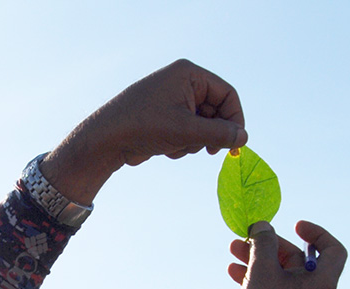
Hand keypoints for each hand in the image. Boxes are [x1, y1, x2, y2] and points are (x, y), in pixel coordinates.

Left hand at [41, 59, 245, 204]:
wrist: (105, 140)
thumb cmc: (143, 127)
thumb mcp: (187, 132)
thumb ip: (219, 133)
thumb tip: (244, 137)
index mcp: (188, 74)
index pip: (227, 93)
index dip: (235, 118)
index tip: (236, 142)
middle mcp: (181, 82)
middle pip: (216, 110)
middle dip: (210, 133)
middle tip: (209, 152)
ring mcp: (172, 99)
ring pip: (202, 124)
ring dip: (194, 141)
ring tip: (175, 146)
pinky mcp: (164, 117)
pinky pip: (187, 131)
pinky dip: (182, 144)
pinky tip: (166, 149)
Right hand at [226, 220, 346, 288]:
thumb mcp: (262, 270)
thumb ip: (263, 243)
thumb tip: (263, 227)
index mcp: (322, 283)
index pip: (333, 250)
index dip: (316, 233)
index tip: (296, 226)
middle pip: (297, 259)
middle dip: (271, 245)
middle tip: (249, 237)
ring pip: (280, 273)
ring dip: (258, 259)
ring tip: (234, 249)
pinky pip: (273, 288)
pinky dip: (256, 277)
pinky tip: (233, 271)